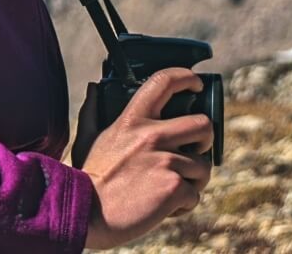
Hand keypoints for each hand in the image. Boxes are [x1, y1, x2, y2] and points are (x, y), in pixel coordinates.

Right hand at [80, 68, 215, 249]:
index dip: (186, 77)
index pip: (164, 81)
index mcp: (131, 120)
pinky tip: (163, 208)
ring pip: (203, 166)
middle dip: (204, 141)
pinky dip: (182, 205)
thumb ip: (93, 111)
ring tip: (168, 190)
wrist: (86, 214)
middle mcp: (151, 135)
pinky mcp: (174, 186)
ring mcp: (165, 160)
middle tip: (192, 152)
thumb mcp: (88, 138)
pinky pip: (195, 194)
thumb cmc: (88, 177)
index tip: (195, 84)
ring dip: (191, 181)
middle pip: (203, 124)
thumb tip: (95, 88)